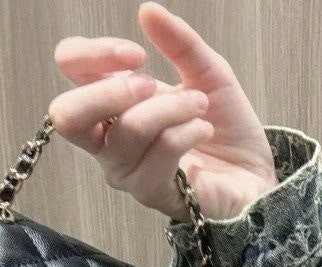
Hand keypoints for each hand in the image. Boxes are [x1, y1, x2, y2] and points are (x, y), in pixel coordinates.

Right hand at [51, 1, 278, 221]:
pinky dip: (189, 130)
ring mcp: (125, 170)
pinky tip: (204, 130)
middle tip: (152, 83)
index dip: (95, 53)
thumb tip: (148, 10)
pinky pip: (161, 151)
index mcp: (110, 100)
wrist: (253, 175)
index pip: (70, 68)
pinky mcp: (151, 193)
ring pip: (129, 128)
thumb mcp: (208, 73)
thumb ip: (179, 43)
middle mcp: (106, 138)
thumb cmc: (223, 127)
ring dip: (172, 108)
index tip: (137, 54)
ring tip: (200, 107)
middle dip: (111, 90)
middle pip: (68, 115)